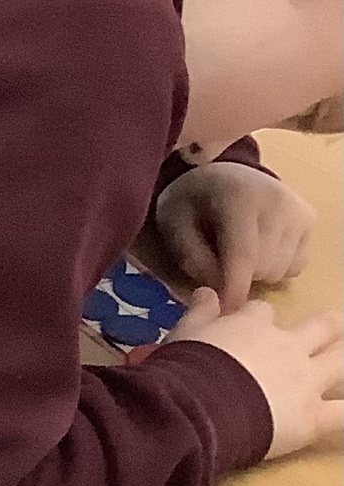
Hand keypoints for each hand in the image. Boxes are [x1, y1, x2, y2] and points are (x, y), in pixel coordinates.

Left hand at [156, 160, 315, 310]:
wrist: (224, 172)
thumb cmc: (192, 201)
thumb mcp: (174, 224)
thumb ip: (191, 257)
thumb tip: (219, 290)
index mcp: (240, 199)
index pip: (243, 255)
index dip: (233, 290)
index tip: (224, 314)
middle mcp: (279, 203)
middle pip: (262, 268)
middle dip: (236, 277)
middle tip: (217, 263)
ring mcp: (300, 212)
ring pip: (279, 272)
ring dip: (255, 273)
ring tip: (236, 251)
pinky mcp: (311, 221)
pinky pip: (295, 267)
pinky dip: (275, 267)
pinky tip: (258, 249)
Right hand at [168, 289, 343, 457]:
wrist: (197, 407)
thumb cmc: (184, 369)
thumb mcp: (183, 334)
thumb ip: (199, 313)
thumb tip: (206, 291)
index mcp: (253, 326)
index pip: (262, 312)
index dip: (259, 318)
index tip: (251, 325)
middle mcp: (287, 347)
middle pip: (322, 325)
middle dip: (328, 325)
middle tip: (331, 329)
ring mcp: (305, 381)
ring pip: (341, 361)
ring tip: (343, 361)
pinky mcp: (312, 417)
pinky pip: (343, 415)